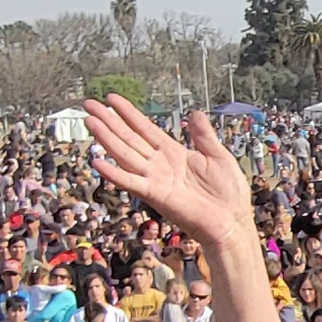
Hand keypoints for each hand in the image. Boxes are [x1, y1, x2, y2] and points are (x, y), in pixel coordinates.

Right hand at [84, 99, 259, 251]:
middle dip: (109, 121)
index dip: (128, 114)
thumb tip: (194, 112)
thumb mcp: (219, 156)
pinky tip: (98, 162)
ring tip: (90, 122)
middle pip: (128, 138)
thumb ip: (203, 135)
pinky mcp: (156, 195)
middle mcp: (160, 165)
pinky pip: (131, 182)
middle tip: (89, 104)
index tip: (111, 99)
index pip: (145, 129)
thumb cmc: (228, 194)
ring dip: (106, 139)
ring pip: (125, 154)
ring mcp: (156, 180)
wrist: (232, 222)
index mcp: (173, 153)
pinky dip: (114, 173)